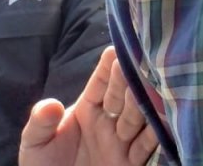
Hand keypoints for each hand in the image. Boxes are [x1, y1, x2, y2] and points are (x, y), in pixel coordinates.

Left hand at [19, 45, 159, 165]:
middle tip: (142, 62)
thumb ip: (40, 124)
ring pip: (139, 116)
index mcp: (88, 108)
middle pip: (124, 95)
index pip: (101, 82)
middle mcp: (110, 119)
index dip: (108, 66)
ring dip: (145, 103)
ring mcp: (122, 139)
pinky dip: (158, 132)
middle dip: (131, 79)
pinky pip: (147, 145)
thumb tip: (49, 105)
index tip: (118, 48)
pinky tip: (167, 118)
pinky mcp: (132, 162)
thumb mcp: (35, 145)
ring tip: (152, 88)